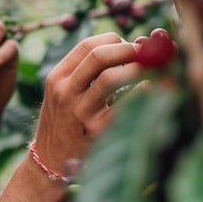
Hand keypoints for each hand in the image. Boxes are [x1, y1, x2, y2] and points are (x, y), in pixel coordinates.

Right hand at [33, 32, 141, 174]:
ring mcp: (80, 111)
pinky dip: (143, 91)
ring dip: (138, 67)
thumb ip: (89, 71)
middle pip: (99, 55)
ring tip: (152, 69)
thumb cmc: (65, 122)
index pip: (87, 45)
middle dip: (128, 49)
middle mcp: (66, 91)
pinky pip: (125, 104)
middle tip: (147, 53)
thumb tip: (136, 46)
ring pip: (111, 77)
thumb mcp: (63, 92)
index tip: (132, 44)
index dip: (115, 40)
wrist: (50, 161)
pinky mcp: (97, 130)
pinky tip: (151, 89)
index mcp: (57, 77)